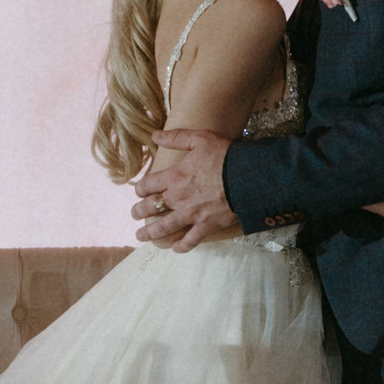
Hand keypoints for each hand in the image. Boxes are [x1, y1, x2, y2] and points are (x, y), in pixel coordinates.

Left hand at [134, 126, 240, 248]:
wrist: (249, 177)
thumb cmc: (225, 156)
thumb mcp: (200, 138)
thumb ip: (176, 137)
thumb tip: (154, 135)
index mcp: (175, 176)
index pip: (147, 185)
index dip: (140, 189)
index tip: (139, 192)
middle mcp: (178, 197)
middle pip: (150, 208)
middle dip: (139, 211)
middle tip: (135, 214)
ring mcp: (191, 214)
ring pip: (164, 227)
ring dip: (150, 233)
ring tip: (141, 236)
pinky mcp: (206, 226)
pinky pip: (190, 240)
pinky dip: (181, 246)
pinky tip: (175, 248)